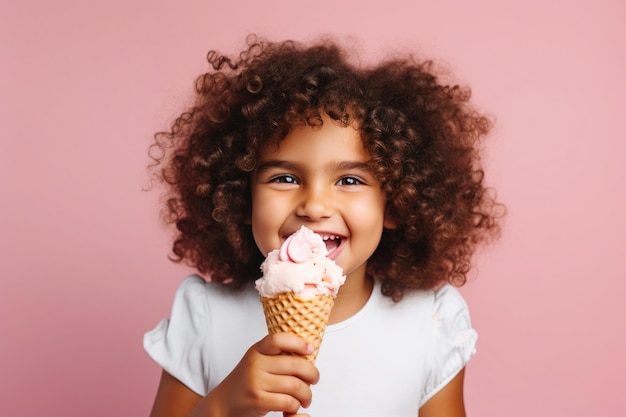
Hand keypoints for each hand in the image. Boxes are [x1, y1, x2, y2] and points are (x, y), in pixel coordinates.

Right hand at [202, 333, 319, 416]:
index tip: (310, 349)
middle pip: (295, 364)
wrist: (224, 402)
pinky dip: (295, 406)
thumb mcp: (257, 361)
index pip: (278, 339)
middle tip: (314, 380)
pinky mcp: (257, 400)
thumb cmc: (247, 381)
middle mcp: (255, 364)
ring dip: (306, 394)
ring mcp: (256, 382)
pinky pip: (288, 402)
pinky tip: (292, 407)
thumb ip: (276, 356)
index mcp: (257, 350)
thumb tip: (308, 356)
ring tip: (305, 398)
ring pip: (295, 386)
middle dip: (312, 374)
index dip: (298, 342)